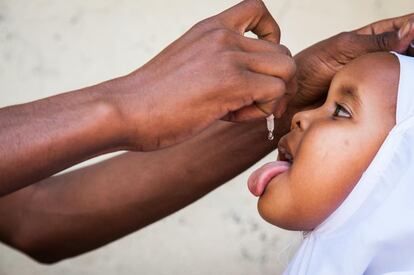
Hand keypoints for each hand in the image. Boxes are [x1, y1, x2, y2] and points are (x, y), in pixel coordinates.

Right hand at [110, 0, 295, 150]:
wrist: (124, 109)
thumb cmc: (152, 97)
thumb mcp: (187, 63)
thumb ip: (217, 61)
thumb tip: (249, 83)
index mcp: (210, 28)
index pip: (258, 10)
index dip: (271, 34)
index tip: (258, 62)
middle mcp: (223, 36)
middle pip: (282, 51)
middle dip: (273, 82)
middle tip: (249, 100)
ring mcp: (228, 57)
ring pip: (286, 70)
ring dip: (271, 97)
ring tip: (240, 109)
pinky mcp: (231, 82)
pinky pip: (275, 93)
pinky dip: (262, 110)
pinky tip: (231, 117)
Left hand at [292, 13, 413, 107]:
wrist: (293, 96)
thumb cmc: (311, 68)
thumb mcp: (343, 48)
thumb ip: (376, 41)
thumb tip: (410, 30)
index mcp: (371, 37)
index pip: (404, 27)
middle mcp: (376, 56)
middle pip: (408, 50)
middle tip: (413, 61)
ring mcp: (375, 77)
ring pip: (404, 72)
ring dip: (410, 74)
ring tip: (411, 78)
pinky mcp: (373, 97)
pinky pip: (394, 93)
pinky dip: (404, 92)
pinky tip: (407, 93)